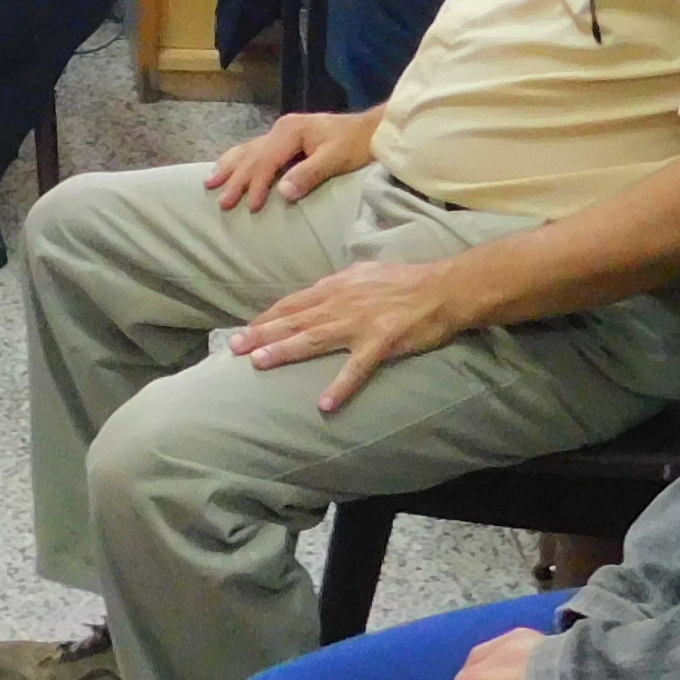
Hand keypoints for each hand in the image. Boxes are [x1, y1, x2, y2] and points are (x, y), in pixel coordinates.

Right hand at [201, 106, 371, 213]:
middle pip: (252, 156)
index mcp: (290, 131)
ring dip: (230, 167)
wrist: (373, 129)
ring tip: (210, 183)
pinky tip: (229, 165)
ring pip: (248, 150)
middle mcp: (282, 128)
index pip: (266, 161)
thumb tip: (282, 192)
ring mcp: (282, 131)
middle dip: (236, 180)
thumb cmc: (356, 144)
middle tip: (222, 202)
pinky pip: (255, 149)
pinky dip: (239, 159)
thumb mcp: (335, 159)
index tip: (250, 207)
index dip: (256, 185)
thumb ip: (309, 174)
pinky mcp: (287, 137)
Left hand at [229, 253, 470, 412]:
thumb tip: (316, 297)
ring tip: (259, 364)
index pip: (294, 302)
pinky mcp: (382, 343)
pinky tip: (324, 404)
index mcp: (338, 286)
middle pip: (295, 320)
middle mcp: (343, 302)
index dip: (268, 317)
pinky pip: (357, 369)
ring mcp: (361, 323)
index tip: (246, 329)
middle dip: (262, 333)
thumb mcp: (365, 274)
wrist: (445, 288)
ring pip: (315, 339)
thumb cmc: (406, 282)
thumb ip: (339, 287)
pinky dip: (341, 386)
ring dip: (285, 351)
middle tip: (234, 348)